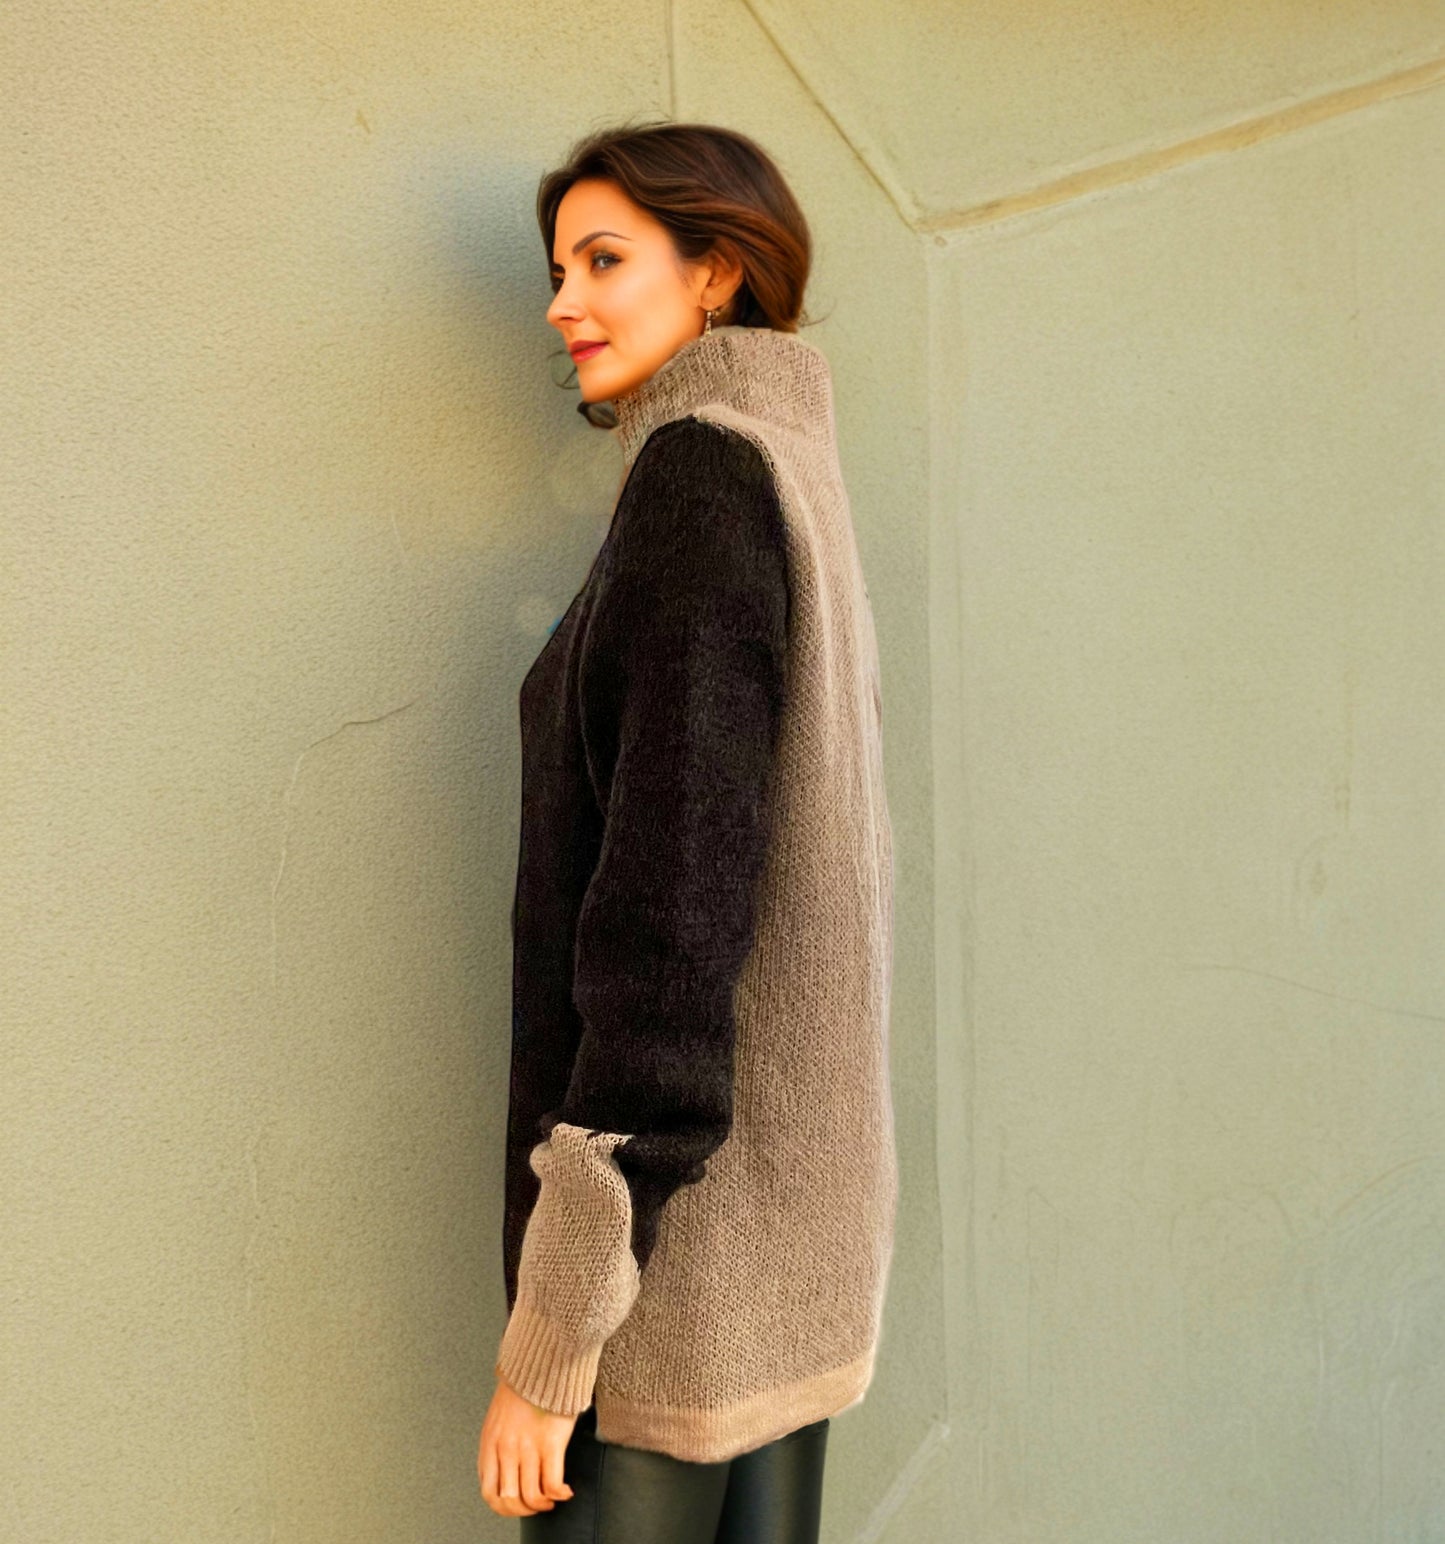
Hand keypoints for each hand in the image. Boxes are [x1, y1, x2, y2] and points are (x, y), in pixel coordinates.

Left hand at [478, 1374, 578, 1517]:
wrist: (542, 1362)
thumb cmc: (523, 1389)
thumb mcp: (497, 1418)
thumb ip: (497, 1446)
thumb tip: (503, 1473)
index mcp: (490, 1444)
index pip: (490, 1494)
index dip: (505, 1508)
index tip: (519, 1505)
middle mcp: (506, 1449)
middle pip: (509, 1500)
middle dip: (525, 1510)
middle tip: (538, 1506)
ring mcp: (527, 1447)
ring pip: (531, 1497)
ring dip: (543, 1505)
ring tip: (552, 1499)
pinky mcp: (550, 1443)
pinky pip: (552, 1484)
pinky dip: (560, 1494)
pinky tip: (566, 1490)